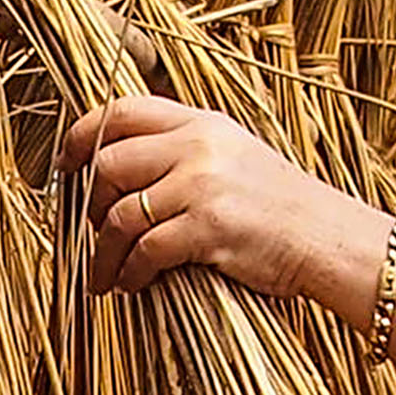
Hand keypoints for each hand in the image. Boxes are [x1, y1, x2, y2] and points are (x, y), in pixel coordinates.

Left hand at [60, 94, 394, 329]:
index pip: (125, 110)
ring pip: (118, 214)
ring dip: (102, 252)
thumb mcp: (237, 157)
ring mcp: (203, 185)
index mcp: (204, 122)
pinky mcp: (208, 227)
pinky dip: (129, 273)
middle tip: (90, 231)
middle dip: (88, 203)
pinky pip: (144, 250)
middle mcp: (200, 145)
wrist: (329, 239)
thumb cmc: (281, 209)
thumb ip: (187, 152)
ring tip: (103, 275)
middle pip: (109, 163)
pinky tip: (132, 284)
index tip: (66, 163)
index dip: (84, 133)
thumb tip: (123, 169)